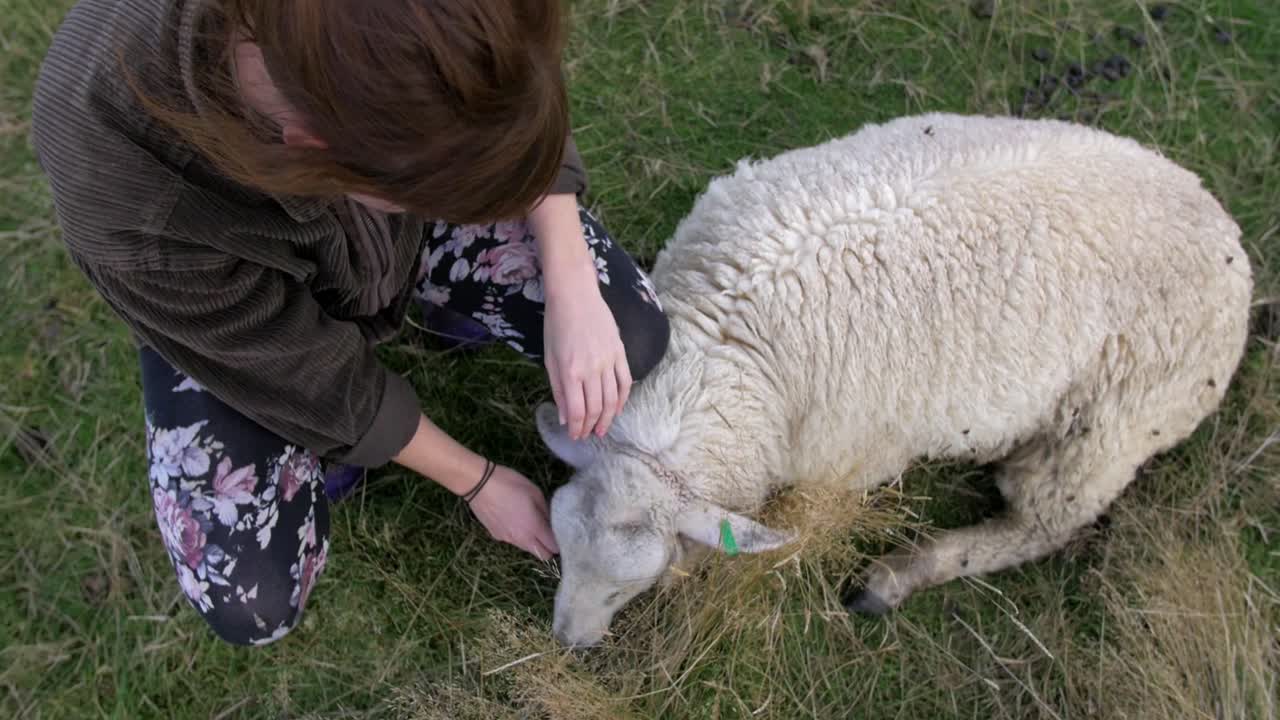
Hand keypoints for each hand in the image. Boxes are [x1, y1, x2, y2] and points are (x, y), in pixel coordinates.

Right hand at [467, 464, 559, 560]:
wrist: (478, 484)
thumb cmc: (510, 484)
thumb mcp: (535, 492)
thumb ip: (546, 511)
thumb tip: (550, 522)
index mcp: (533, 528)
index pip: (552, 548)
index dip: (559, 544)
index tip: (562, 535)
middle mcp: (521, 539)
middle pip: (541, 555)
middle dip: (548, 548)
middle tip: (549, 533)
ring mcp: (507, 539)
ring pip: (527, 549)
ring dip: (533, 542)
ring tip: (531, 523)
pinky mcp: (495, 536)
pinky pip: (513, 541)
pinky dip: (518, 535)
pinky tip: (513, 519)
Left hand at [544, 285, 632, 440]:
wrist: (575, 294)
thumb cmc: (556, 325)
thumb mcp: (549, 358)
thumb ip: (558, 389)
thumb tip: (565, 418)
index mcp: (570, 371)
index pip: (578, 411)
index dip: (577, 428)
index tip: (575, 436)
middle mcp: (591, 369)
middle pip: (596, 408)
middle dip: (591, 426)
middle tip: (588, 435)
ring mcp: (608, 360)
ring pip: (613, 399)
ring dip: (608, 418)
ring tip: (603, 428)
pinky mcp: (620, 352)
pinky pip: (625, 382)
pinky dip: (623, 399)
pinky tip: (618, 408)